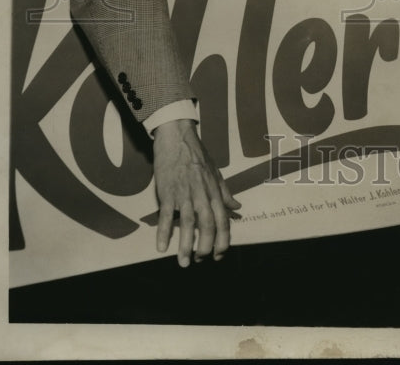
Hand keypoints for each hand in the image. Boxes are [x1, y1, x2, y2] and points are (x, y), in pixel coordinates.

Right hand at [153, 119, 240, 266]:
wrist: (178, 138)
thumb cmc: (197, 155)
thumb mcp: (216, 172)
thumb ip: (225, 192)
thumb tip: (237, 207)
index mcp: (214, 191)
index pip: (222, 221)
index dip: (222, 240)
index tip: (219, 255)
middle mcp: (201, 195)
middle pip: (206, 226)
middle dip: (205, 247)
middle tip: (201, 261)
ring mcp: (183, 194)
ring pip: (186, 224)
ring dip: (185, 246)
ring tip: (183, 262)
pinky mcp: (167, 192)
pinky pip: (165, 215)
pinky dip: (163, 232)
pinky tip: (161, 248)